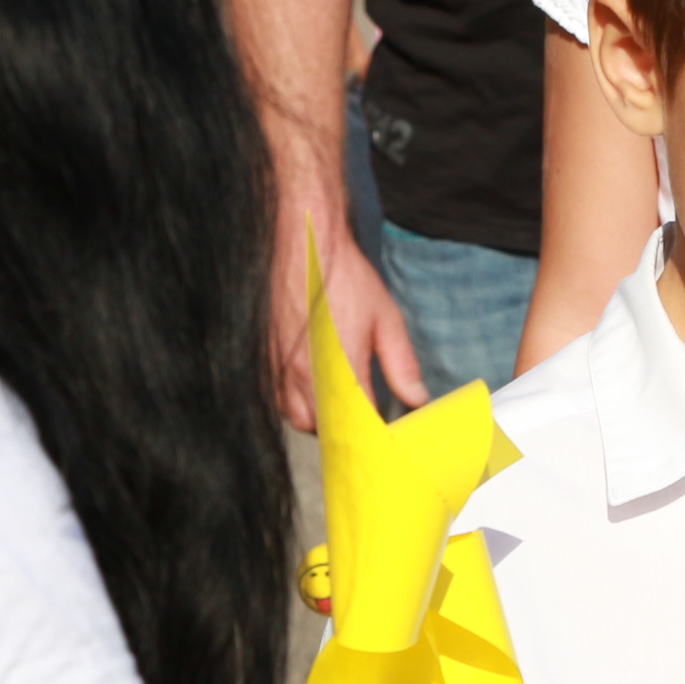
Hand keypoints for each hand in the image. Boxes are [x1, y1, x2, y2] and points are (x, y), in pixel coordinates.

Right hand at [272, 206, 425, 429]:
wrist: (304, 246)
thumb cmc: (344, 278)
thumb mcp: (385, 319)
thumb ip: (401, 364)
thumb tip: (417, 397)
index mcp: (342, 369)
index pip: (360, 424)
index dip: (374, 434)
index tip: (385, 436)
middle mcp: (307, 375)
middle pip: (326, 430)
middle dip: (346, 430)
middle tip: (363, 419)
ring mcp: (282, 369)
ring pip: (299, 419)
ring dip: (320, 420)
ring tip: (338, 405)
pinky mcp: (267, 360)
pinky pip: (278, 400)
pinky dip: (295, 404)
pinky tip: (312, 389)